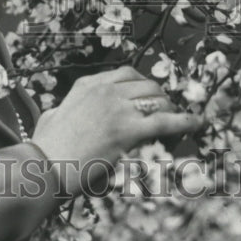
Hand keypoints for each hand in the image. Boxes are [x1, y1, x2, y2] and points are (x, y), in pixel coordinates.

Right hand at [32, 66, 202, 195]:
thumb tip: (59, 114)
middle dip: (160, 97)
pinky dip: (186, 121)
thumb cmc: (44, 149)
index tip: (150, 97)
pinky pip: (166, 121)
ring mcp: (118, 108)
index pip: (126, 74)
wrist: (43, 167)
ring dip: (171, 109)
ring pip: (158, 99)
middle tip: (166, 113)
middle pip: (146, 85)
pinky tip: (198, 123)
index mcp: (87, 85)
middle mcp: (105, 91)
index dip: (143, 86)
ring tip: (179, 122)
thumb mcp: (51, 118)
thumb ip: (61, 110)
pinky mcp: (128, 130)